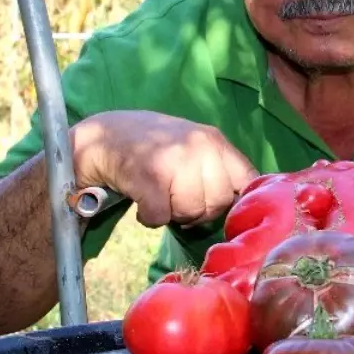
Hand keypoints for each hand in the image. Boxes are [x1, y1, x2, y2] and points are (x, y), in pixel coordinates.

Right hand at [71, 110, 258, 227]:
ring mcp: (174, 161)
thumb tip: (248, 205)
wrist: (105, 135)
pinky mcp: (149, 178)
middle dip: (198, 209)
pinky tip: (142, 199)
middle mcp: (199, 147)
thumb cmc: (155, 147)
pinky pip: (160, 217)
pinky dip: (149, 217)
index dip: (237, 201)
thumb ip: (221, 170)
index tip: (218, 205)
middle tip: (176, 194)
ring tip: (159, 193)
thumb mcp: (195, 147)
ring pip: (190, 213)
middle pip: (218, 204)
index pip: (248, 180)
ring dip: (172, 213)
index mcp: (214, 140)